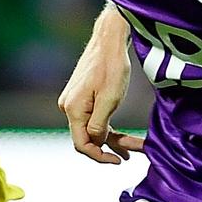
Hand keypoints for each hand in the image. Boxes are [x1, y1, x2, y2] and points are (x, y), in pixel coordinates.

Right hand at [59, 10, 132, 163]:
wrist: (109, 40)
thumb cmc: (112, 66)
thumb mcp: (110, 99)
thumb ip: (99, 124)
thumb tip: (95, 143)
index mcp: (73, 109)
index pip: (82, 144)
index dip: (99, 156)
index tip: (117, 162)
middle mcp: (69, 106)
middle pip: (87, 137)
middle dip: (110, 147)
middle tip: (133, 153)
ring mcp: (74, 101)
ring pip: (92, 128)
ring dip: (111, 138)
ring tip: (132, 149)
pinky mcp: (82, 96)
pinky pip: (93, 118)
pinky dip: (107, 127)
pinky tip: (121, 136)